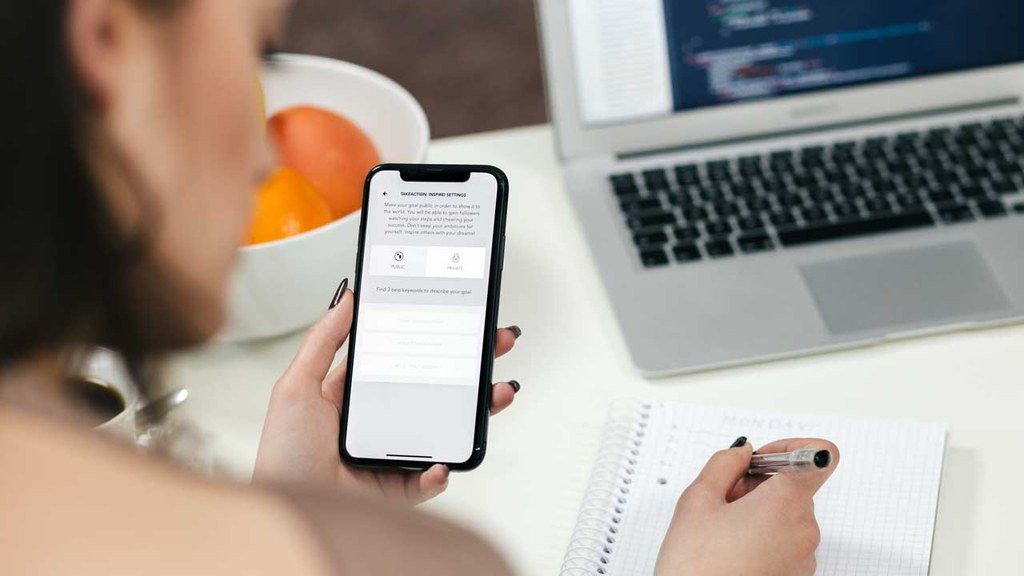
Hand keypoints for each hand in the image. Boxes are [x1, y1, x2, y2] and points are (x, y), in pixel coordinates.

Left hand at [252, 287, 520, 503]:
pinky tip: (443, 461)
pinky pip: (430, 480)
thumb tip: (346, 297)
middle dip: (471, 367)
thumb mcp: (297, 385)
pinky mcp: (399, 490)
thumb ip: (323, 340)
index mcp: (357, 395)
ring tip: (497, 393)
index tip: (460, 319)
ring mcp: (393, 456)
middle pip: (436, 389)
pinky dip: (442, 472)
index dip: (434, 340)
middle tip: (497, 344)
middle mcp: (380, 423)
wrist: (285, 507)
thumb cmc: (283, 452)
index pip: (406, 360)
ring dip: (477, 413)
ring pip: (445, 430)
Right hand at [655, 438, 838, 575]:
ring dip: (760, 512)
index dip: (791, 448)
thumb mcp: (698, 499)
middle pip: (794, 487)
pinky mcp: (797, 574)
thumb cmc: (696, 566)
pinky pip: (786, 541)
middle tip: (725, 500)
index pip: (820, 455)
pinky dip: (764, 536)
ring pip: (788, 514)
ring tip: (724, 530)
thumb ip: (724, 463)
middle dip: (760, 486)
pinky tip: (733, 548)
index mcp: (786, 502)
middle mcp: (805, 528)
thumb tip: (742, 453)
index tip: (765, 456)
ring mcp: (804, 555)